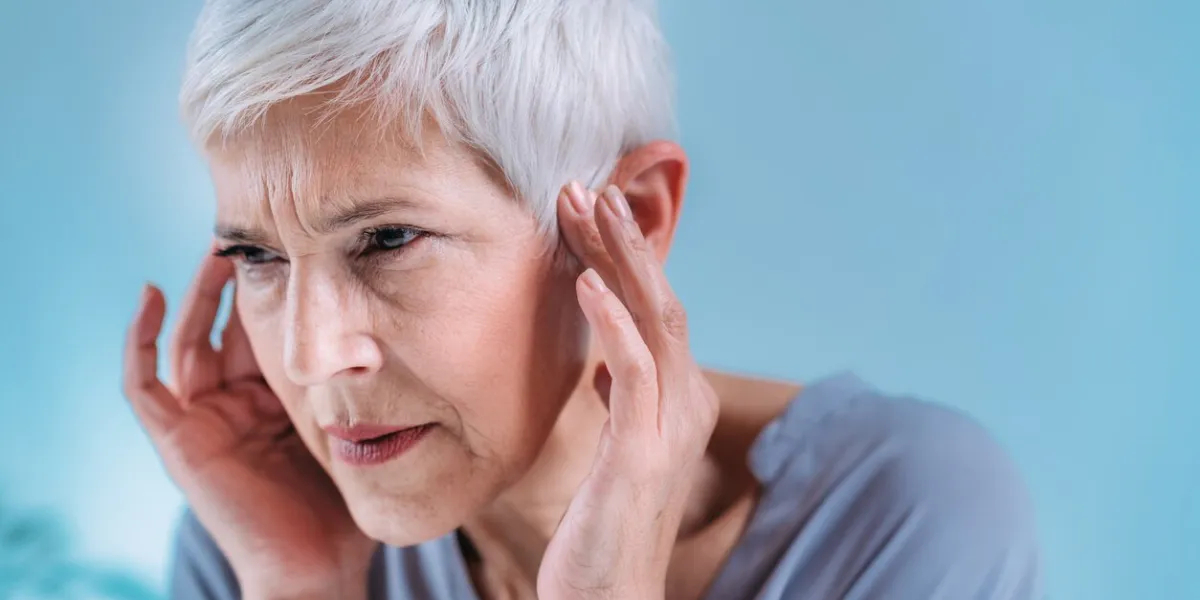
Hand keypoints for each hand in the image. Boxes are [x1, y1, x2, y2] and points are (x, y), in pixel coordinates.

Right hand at [122, 252, 375, 599]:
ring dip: (196, 294)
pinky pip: (143, 384)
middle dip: (234, 281)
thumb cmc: (345, 510)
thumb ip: (367, 390)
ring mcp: (205, 422)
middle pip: (225, 328)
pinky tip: (149, 292)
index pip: (266, 333)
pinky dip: (138, 339)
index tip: (299, 247)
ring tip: (216, 249)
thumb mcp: (357, 431)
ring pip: (188, 342)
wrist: (318, 567)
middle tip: (255, 233)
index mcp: (277, 403)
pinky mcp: (179, 440)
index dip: (274, 292)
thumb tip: (404, 335)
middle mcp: (237, 406)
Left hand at [538, 184, 719, 599]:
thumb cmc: (604, 522)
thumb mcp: (617, 443)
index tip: (588, 207)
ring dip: (617, 260)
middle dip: (621, 238)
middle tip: (582, 186)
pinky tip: (584, 284)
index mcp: (677, 394)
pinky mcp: (642, 451)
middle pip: (660, 298)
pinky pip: (633, 372)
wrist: (609, 594)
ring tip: (584, 209)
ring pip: (654, 320)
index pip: (655, 306)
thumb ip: (621, 395)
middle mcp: (685, 400)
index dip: (624, 253)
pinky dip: (612, 322)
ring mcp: (668, 424)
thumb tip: (606, 359)